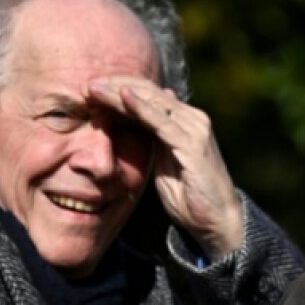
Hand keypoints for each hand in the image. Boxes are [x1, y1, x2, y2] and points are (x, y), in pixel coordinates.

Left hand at [88, 76, 243, 259]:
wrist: (217, 221)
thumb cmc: (191, 197)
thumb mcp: (165, 163)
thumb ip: (155, 141)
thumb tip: (143, 119)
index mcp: (184, 123)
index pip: (149, 95)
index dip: (119, 89)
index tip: (91, 89)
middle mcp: (192, 119)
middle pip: (149, 92)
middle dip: (116, 84)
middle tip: (87, 83)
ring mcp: (194, 129)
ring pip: (152, 101)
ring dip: (120, 92)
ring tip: (94, 87)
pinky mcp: (193, 144)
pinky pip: (162, 121)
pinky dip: (141, 108)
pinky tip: (122, 97)